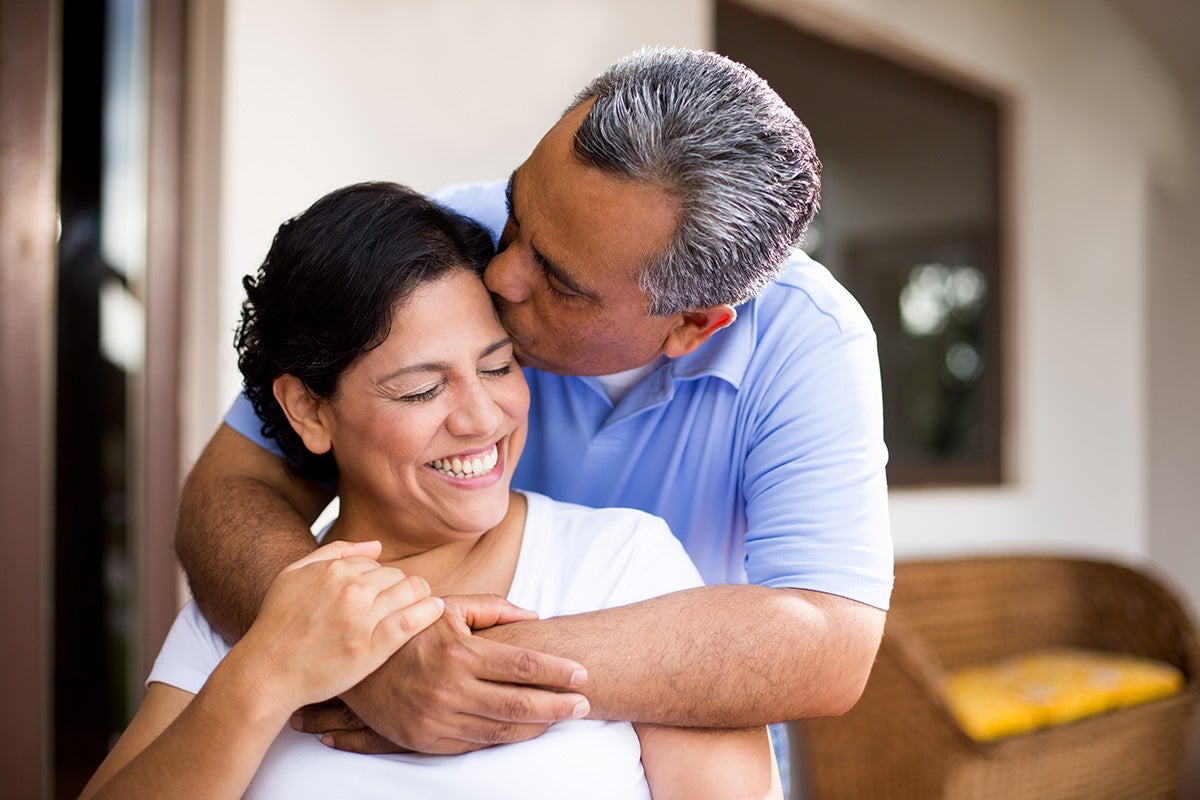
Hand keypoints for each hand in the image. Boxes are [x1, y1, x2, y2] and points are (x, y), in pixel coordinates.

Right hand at [233, 540, 444, 713]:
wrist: (267, 671)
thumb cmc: (278, 623)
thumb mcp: (294, 574)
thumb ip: (335, 552)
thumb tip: (376, 546)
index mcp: (335, 570)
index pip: (379, 564)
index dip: (384, 580)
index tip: (384, 594)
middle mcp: (351, 589)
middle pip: (399, 577)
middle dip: (403, 588)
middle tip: (402, 604)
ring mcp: (362, 619)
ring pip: (412, 592)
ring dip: (422, 596)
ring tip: (424, 605)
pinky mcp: (372, 648)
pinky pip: (412, 620)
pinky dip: (429, 612)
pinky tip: (436, 610)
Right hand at [292, 594, 589, 753]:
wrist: (352, 661)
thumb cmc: (408, 627)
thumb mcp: (446, 606)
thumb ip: (493, 608)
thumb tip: (535, 616)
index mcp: (458, 653)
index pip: (522, 666)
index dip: (557, 672)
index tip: (583, 674)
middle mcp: (449, 689)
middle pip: (519, 705)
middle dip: (558, 706)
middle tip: (585, 703)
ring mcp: (436, 719)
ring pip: (501, 731)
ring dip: (538, 726)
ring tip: (563, 716)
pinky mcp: (425, 740)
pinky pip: (475, 744)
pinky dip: (506, 739)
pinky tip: (527, 730)